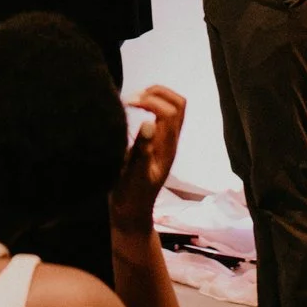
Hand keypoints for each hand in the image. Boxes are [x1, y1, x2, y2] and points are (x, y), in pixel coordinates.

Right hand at [110, 86, 186, 233]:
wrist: (131, 213)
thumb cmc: (130, 196)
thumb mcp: (133, 175)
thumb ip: (141, 150)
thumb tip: (149, 122)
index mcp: (166, 148)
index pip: (171, 111)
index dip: (150, 100)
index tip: (128, 103)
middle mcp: (169, 141)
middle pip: (178, 104)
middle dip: (157, 93)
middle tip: (132, 99)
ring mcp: (164, 142)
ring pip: (172, 108)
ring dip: (154, 97)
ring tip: (132, 102)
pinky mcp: (156, 143)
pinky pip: (161, 116)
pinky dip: (149, 106)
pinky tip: (132, 111)